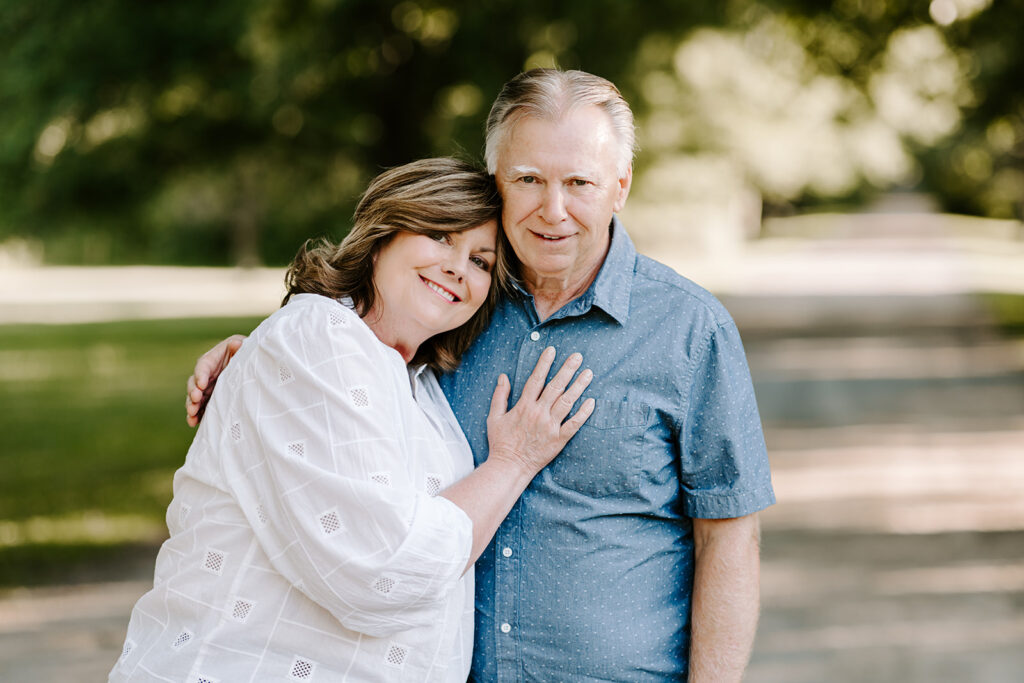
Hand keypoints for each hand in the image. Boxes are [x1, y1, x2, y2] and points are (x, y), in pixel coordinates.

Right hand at [185, 334, 245, 426]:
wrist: (250, 364)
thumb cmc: (245, 352)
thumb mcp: (243, 347)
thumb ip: (239, 346)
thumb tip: (235, 343)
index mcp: (212, 359)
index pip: (203, 366)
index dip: (201, 375)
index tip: (201, 385)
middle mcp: (206, 374)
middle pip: (194, 383)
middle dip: (193, 392)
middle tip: (195, 400)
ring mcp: (207, 387)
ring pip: (194, 397)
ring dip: (192, 405)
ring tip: (192, 415)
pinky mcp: (210, 398)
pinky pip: (201, 407)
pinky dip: (196, 414)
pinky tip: (194, 422)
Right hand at [485, 346, 594, 474]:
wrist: (509, 467)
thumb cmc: (501, 443)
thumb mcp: (494, 417)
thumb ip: (500, 395)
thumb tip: (503, 376)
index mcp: (523, 406)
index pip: (536, 379)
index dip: (544, 363)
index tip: (552, 350)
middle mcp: (538, 413)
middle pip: (555, 387)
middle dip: (567, 369)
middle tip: (578, 356)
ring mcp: (550, 427)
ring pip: (567, 402)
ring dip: (578, 386)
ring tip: (588, 373)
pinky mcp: (558, 440)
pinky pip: (574, 424)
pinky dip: (583, 413)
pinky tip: (591, 401)